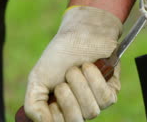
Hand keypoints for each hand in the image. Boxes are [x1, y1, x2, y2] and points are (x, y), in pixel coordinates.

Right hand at [24, 6, 121, 121]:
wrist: (79, 33)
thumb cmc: (58, 56)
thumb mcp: (37, 79)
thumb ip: (34, 105)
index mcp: (61, 110)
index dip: (55, 111)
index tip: (53, 91)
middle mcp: (79, 109)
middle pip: (76, 121)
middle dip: (67, 98)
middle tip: (63, 81)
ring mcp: (96, 102)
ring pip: (91, 111)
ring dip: (80, 85)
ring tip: (76, 69)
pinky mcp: (111, 91)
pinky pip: (106, 99)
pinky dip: (95, 80)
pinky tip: (90, 67)